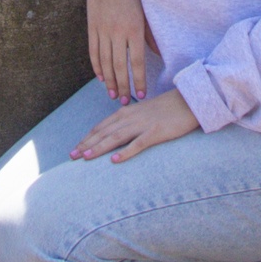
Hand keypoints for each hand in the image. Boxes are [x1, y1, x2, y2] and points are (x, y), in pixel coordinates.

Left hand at [71, 88, 202, 162]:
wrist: (189, 101)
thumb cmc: (166, 109)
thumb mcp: (143, 113)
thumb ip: (128, 122)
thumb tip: (115, 134)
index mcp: (126, 113)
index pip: (101, 127)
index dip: (87, 138)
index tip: (74, 149)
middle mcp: (131, 117)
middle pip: (104, 132)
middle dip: (86, 144)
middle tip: (71, 156)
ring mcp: (143, 124)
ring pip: (116, 137)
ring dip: (99, 147)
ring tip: (86, 157)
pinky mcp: (156, 132)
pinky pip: (138, 143)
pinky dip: (125, 151)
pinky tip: (114, 160)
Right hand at [86, 0, 155, 101]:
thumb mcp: (145, 14)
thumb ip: (150, 36)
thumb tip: (158, 55)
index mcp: (134, 29)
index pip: (137, 61)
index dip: (139, 80)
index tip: (141, 94)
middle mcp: (117, 32)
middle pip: (120, 66)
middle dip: (122, 86)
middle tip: (124, 102)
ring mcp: (103, 31)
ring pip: (105, 62)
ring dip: (109, 81)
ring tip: (112, 95)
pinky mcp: (92, 28)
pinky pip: (93, 52)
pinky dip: (97, 67)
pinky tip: (101, 78)